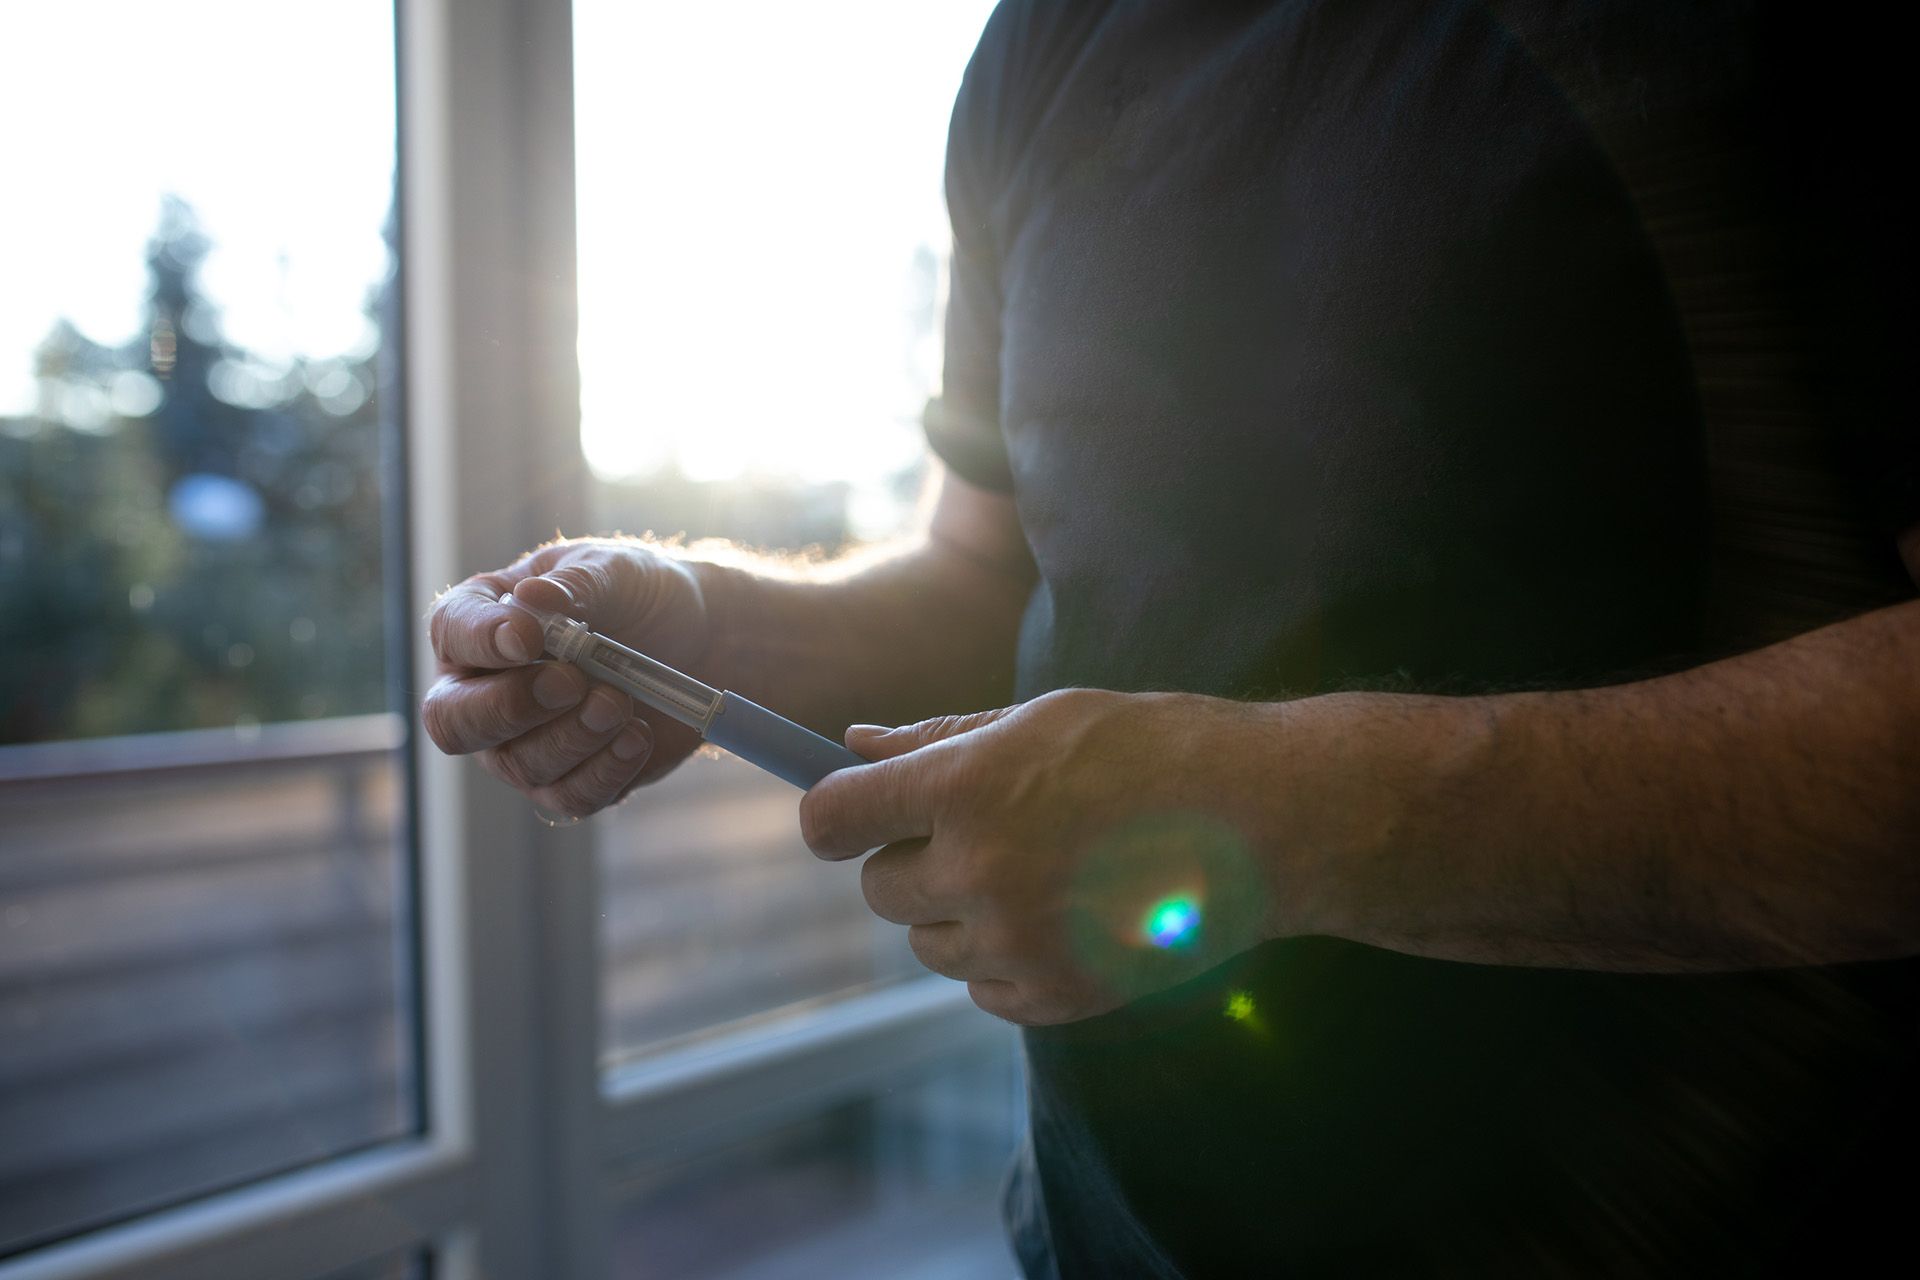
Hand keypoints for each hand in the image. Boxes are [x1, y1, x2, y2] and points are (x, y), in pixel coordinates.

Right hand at [423, 537, 711, 816]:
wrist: (701, 638)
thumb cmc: (639, 595)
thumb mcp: (613, 571)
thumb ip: (574, 585)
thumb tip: (530, 597)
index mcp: (480, 623)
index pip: (452, 634)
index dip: (482, 641)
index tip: (530, 637)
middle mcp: (484, 690)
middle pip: (454, 722)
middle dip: (511, 707)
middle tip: (571, 682)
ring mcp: (521, 744)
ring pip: (520, 764)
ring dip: (574, 735)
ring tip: (619, 701)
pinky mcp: (569, 780)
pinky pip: (570, 797)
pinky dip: (605, 770)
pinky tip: (636, 736)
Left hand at [801, 689, 1304, 1024]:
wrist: (1268, 822)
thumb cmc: (1155, 749)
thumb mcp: (1041, 719)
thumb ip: (938, 740)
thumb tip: (851, 745)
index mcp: (967, 787)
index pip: (833, 818)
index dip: (834, 815)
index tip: (852, 813)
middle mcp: (979, 871)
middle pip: (877, 890)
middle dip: (911, 861)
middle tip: (982, 831)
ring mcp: (1018, 943)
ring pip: (927, 943)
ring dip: (957, 914)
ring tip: (1037, 870)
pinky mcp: (1056, 997)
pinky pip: (981, 989)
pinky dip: (1003, 962)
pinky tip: (1063, 915)